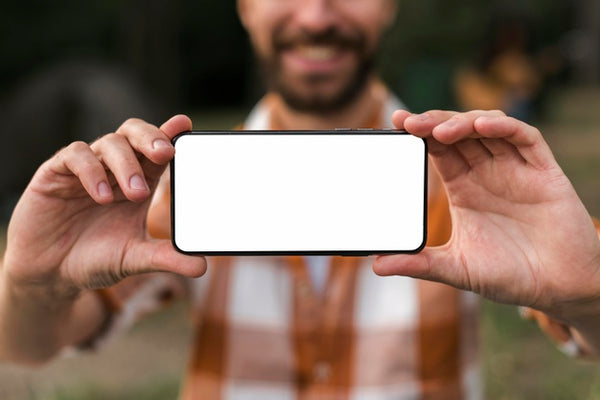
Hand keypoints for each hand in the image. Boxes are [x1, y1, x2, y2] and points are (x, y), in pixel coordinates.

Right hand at [2, 115, 205, 298]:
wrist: (51, 275)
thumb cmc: (96, 259)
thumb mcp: (135, 258)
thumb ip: (166, 257)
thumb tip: (202, 267)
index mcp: (139, 180)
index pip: (157, 150)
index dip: (171, 134)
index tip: (186, 126)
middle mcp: (114, 168)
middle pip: (134, 134)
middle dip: (151, 138)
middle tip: (165, 154)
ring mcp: (86, 168)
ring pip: (109, 142)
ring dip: (126, 165)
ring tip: (136, 194)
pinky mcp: (55, 173)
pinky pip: (74, 156)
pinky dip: (91, 171)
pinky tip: (101, 196)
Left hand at [374, 110, 599, 321]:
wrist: (559, 289)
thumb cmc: (510, 275)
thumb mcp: (456, 268)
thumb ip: (419, 264)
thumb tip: (376, 267)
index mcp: (465, 188)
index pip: (437, 150)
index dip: (417, 134)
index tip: (394, 124)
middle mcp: (488, 173)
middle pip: (457, 132)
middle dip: (432, 123)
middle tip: (406, 123)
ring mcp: (515, 169)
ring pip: (488, 127)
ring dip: (462, 122)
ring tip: (437, 131)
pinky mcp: (544, 172)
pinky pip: (525, 138)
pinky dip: (504, 127)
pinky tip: (482, 126)